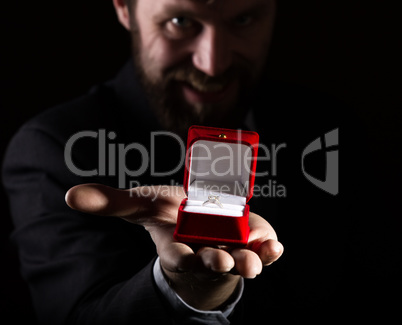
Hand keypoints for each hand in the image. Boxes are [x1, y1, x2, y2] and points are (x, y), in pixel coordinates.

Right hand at [65, 184, 283, 309]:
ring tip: (255, 259)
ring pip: (241, 260)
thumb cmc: (169, 215)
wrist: (199, 221)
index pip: (177, 256)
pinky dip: (270, 250)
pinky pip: (263, 250)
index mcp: (177, 245)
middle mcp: (205, 251)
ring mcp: (230, 248)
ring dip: (249, 261)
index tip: (185, 257)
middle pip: (211, 261)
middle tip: (223, 260)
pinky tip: (275, 246)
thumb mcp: (141, 205)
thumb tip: (70, 197)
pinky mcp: (251, 242)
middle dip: (217, 262)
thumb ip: (111, 202)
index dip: (181, 258)